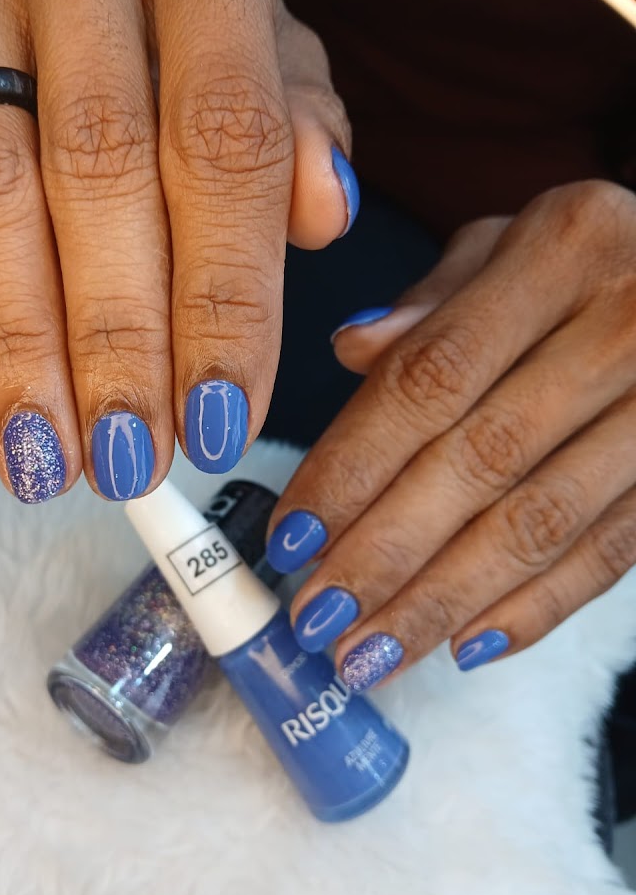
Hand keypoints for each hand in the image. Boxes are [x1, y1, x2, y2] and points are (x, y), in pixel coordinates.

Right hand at [0, 0, 354, 501]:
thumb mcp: (268, 13)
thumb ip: (297, 114)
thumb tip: (322, 220)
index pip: (223, 149)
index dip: (225, 301)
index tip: (226, 422)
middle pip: (98, 181)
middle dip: (118, 345)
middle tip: (134, 462)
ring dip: (14, 342)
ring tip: (44, 457)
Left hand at [266, 181, 635, 687]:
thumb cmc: (593, 261)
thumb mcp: (514, 241)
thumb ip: (434, 299)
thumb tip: (350, 349)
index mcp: (565, 247)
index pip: (431, 375)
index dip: (354, 464)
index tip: (293, 535)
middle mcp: (626, 323)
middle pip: (481, 460)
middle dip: (386, 552)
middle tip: (318, 617)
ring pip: (541, 522)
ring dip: (445, 600)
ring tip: (372, 654)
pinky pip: (611, 553)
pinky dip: (536, 608)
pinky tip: (466, 646)